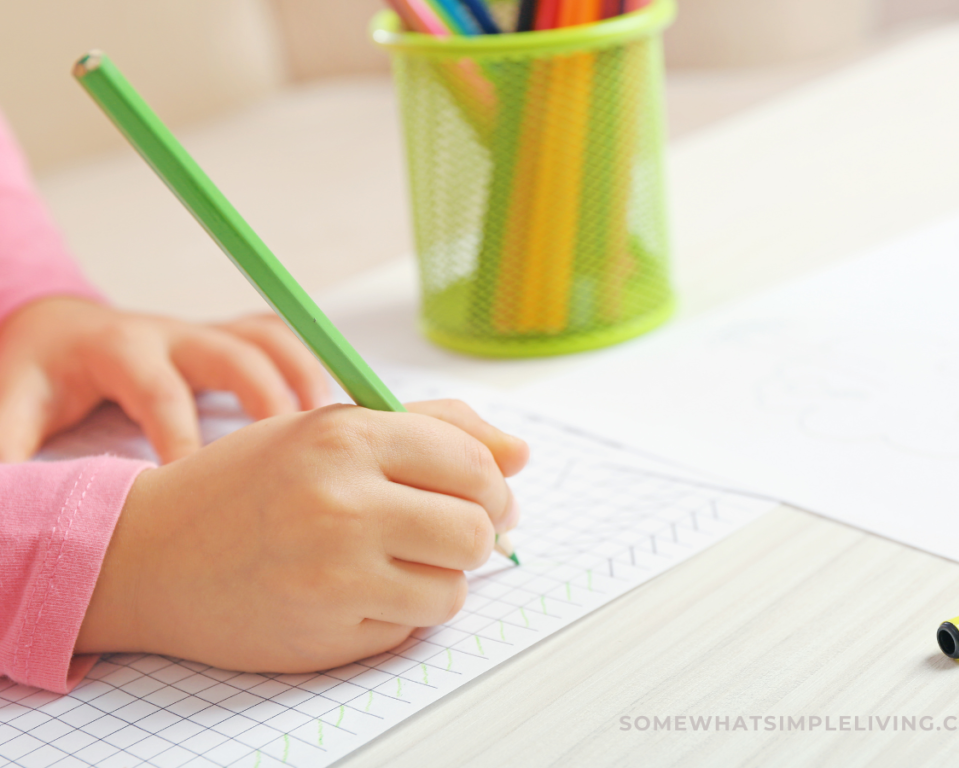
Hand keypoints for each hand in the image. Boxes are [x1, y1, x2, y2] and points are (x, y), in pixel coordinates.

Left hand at [0, 297, 329, 462]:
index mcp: (116, 350)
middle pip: (234, 355)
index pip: (161, 395)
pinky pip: (277, 343)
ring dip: (304, 379)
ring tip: (331, 433)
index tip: (199, 493)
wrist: (53, 332)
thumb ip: (12, 453)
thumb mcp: (10, 410)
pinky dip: (307, 369)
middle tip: (291, 463)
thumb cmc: (33, 379)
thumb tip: (20, 510)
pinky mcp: (222, 342)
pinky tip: (327, 416)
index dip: (184, 444)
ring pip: (267, 339)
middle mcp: (168, 335)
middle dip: (267, 405)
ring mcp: (202, 334)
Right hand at [75, 399, 529, 671]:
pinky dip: (400, 611)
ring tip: (392, 560)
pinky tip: (355, 591)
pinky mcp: (327, 635)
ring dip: (437, 578)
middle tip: (449, 529)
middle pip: (476, 530)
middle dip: (476, 533)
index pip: (474, 463)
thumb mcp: (331, 428)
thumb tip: (521, 454)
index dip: (491, 483)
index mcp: (347, 437)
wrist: (151, 554)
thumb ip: (432, 427)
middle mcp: (344, 504)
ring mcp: (335, 576)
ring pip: (453, 589)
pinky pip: (411, 627)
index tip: (482, 494)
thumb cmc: (248, 484)